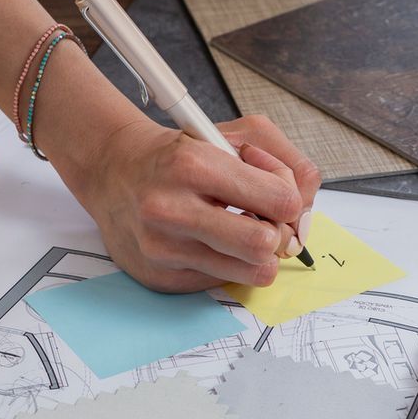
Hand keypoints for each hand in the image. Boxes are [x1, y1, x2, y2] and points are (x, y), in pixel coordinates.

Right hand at [61, 113, 321, 292]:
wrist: (114, 170)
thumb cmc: (180, 154)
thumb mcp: (236, 136)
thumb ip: (286, 163)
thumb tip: (303, 216)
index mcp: (194, 164)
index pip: (281, 201)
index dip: (289, 200)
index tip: (277, 196)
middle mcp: (171, 209)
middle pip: (265, 245)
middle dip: (276, 235)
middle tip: (263, 223)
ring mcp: (162, 248)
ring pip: (250, 273)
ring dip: (256, 255)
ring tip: (240, 233)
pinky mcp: (159, 277)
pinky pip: (222, 282)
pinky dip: (225, 264)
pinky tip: (208, 242)